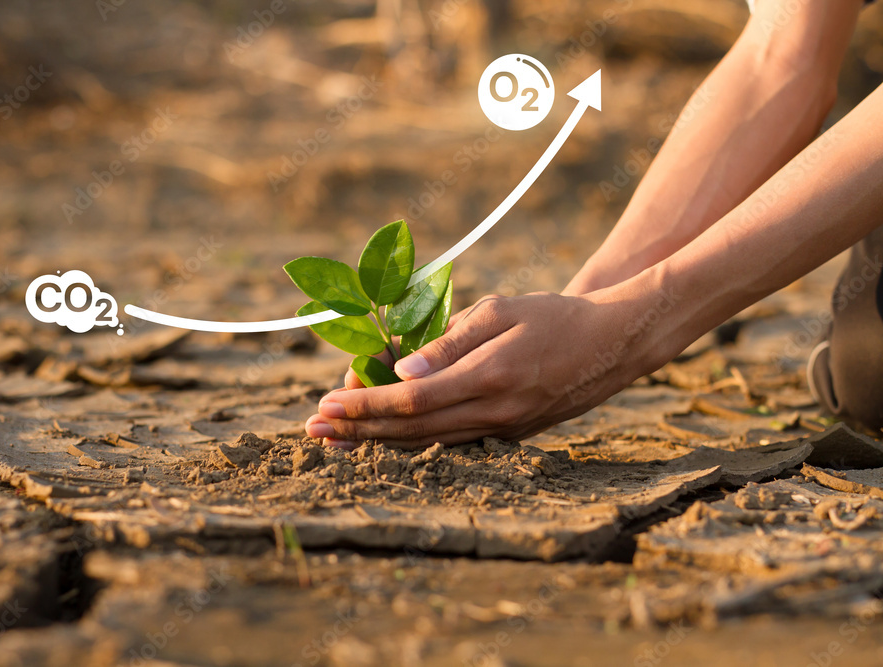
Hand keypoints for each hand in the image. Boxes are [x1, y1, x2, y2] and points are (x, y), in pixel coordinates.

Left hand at [304, 290, 658, 448]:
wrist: (612, 343)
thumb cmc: (553, 316)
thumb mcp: (501, 311)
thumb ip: (448, 343)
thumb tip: (401, 372)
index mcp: (490, 377)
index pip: (413, 400)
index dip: (366, 405)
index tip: (327, 404)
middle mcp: (494, 412)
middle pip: (413, 429)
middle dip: (358, 430)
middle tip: (314, 429)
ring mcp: (503, 429)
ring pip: (428, 442)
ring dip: (379, 441)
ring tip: (336, 440)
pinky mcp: (509, 433)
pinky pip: (450, 441)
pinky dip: (411, 440)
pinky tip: (384, 438)